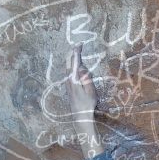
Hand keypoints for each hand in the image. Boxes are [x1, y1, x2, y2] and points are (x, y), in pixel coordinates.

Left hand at [65, 44, 103, 158]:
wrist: (80, 115)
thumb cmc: (87, 104)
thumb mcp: (91, 90)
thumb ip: (86, 78)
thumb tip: (82, 68)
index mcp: (74, 79)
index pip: (75, 62)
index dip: (77, 52)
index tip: (80, 44)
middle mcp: (68, 79)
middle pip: (68, 62)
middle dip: (72, 52)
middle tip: (79, 46)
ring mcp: (67, 83)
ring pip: (68, 67)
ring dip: (72, 59)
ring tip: (78, 52)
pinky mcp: (68, 86)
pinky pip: (69, 72)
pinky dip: (72, 65)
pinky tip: (76, 65)